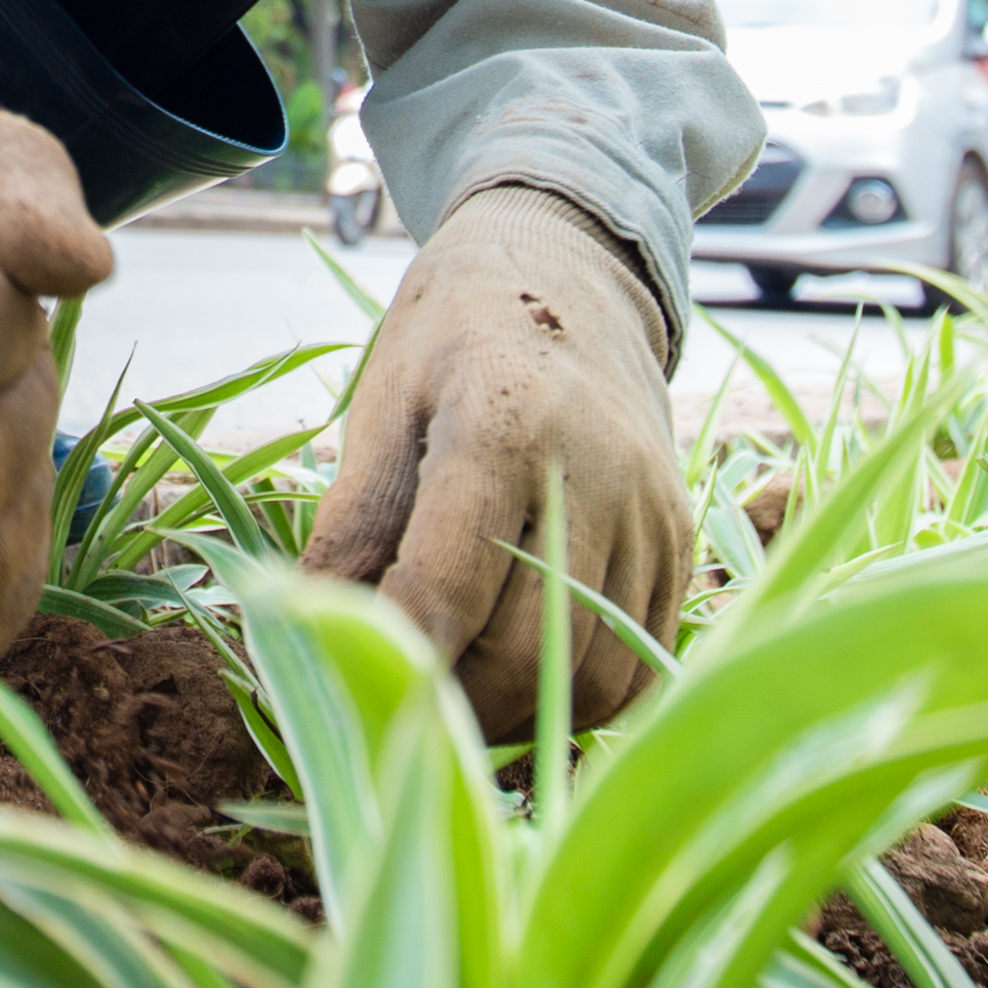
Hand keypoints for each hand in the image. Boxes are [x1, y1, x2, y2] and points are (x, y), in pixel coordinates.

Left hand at [306, 184, 684, 737]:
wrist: (571, 270)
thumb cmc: (454, 334)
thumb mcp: (382, 400)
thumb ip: (353, 522)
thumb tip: (305, 635)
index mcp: (505, 423)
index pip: (444, 588)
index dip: (394, 662)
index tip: (353, 694)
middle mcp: (595, 471)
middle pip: (524, 649)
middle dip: (452, 705)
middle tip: (398, 710)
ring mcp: (651, 512)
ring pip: (592, 676)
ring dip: (518, 717)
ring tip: (457, 705)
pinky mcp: (682, 541)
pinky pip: (641, 662)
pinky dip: (579, 698)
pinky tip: (524, 682)